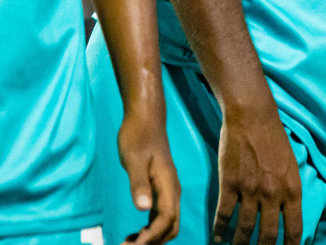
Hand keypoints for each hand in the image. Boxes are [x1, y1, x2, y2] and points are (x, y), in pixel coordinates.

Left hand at [117, 104, 180, 244]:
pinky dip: (149, 231)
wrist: (146, 119)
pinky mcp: (160, 190)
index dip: (151, 237)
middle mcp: (172, 191)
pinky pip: (160, 217)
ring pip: (167, 224)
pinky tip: (133, 234)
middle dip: (153, 242)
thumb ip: (139, 184)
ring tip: (127, 244)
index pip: (166, 219)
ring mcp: (167, 191)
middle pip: (171, 226)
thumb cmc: (138, 137)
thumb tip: (143, 208)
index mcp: (168, 185)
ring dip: (151, 239)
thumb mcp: (134, 160)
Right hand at [214, 104, 302, 244]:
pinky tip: (218, 237)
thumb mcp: (292, 165)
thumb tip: (288, 212)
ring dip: (240, 243)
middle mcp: (273, 193)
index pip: (294, 227)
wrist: (253, 117)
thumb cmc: (274, 138)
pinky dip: (220, 229)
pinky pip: (224, 214)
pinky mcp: (230, 184)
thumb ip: (290, 190)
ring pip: (245, 228)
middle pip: (268, 234)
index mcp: (292, 188)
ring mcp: (251, 190)